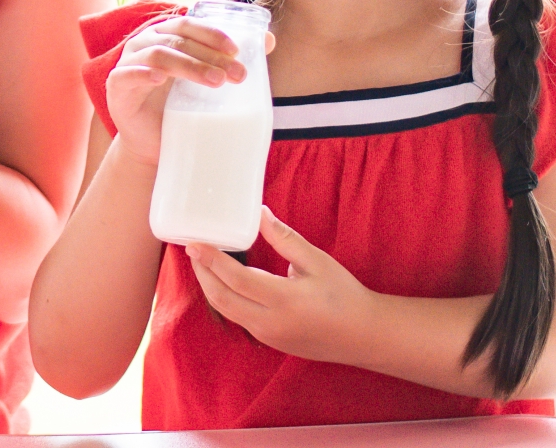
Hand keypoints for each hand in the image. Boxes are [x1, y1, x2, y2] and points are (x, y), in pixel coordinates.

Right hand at [104, 15, 260, 166]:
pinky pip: (127, 74)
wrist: (155, 145)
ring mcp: (129, 63)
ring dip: (189, 65)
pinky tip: (160, 79)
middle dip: (210, 55)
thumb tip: (269, 40)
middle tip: (236, 75)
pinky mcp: (117, 86)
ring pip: (159, 53)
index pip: (189, 25)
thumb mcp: (208, 82)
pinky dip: (144, 73)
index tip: (237, 51)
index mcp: (167, 36)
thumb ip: (231, 59)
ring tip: (215, 82)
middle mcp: (146, 43)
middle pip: (178, 40)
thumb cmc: (181, 108)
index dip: (212, 33)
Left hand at [185, 207, 377, 363]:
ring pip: (227, 311)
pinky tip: (224, 281)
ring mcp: (268, 336)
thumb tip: (260, 213)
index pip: (236, 279)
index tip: (195, 242)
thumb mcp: (317, 261)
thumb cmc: (344, 294)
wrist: (363, 335)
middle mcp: (270, 323)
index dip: (212, 260)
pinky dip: (225, 298)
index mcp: (284, 301)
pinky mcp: (269, 341)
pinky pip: (238, 318)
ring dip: (211, 286)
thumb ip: (285, 238)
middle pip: (221, 299)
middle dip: (202, 273)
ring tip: (203, 262)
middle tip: (192, 249)